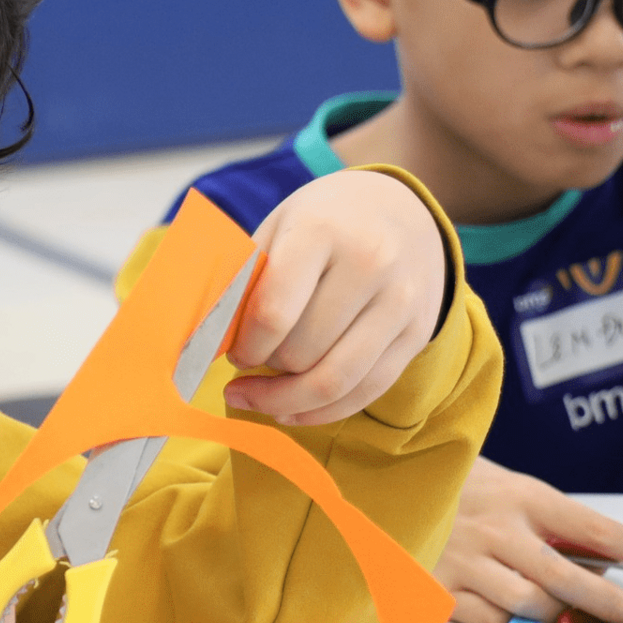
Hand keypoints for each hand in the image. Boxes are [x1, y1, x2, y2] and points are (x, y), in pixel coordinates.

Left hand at [223, 169, 446, 425]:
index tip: (232, 351)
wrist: (404, 211)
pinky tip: (291, 410)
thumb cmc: (324, 223)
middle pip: (301, 352)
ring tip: (258, 398)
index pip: (273, 312)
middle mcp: (370, 265)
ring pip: (334, 381)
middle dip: (265, 368)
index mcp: (322, 231)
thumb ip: (242, 282)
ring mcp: (400, 302)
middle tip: (249, 362)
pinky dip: (322, 412)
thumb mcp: (277, 230)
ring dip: (286, 401)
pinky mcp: (417, 334)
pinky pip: (366, 393)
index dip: (243, 346)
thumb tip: (205, 343)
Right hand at [438, 456, 622, 622]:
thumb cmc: (460, 489)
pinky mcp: (440, 588)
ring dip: (559, 616)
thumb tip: (603, 563)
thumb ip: (549, 523)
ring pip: (530, 605)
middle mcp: (495, 529)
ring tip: (573, 618)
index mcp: (520, 496)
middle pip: (567, 577)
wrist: (389, 483)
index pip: (592, 527)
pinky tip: (518, 616)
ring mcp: (466, 561)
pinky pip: (491, 621)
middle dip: (611, 603)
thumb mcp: (509, 488)